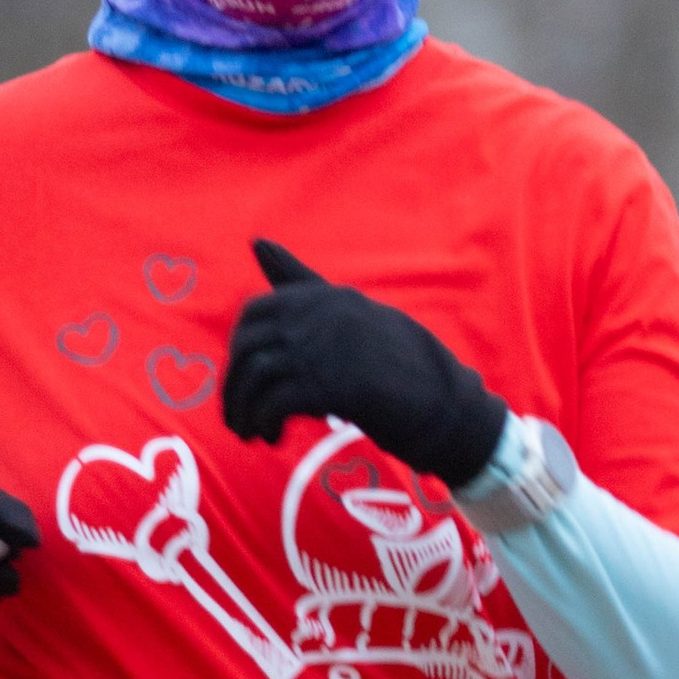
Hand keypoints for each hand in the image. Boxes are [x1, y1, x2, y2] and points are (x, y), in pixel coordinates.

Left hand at [222, 240, 507, 488]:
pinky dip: (266, 423)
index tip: (246, 380)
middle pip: (248, 348)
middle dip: (234, 387)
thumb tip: (257, 240)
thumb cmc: (399, 363)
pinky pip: (275, 403)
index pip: (256, 311)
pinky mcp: (334, 386)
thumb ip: (303, 283)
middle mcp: (325, 316)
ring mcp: (329, 349)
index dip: (240, 351)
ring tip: (252, 433)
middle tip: (239, 418)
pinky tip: (274, 438)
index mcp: (329, 298)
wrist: (444, 406)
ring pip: (256, 377)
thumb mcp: (351, 315)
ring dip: (244, 411)